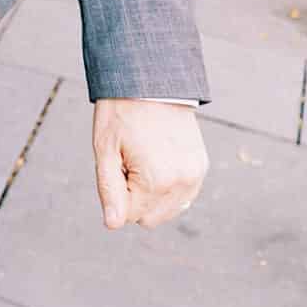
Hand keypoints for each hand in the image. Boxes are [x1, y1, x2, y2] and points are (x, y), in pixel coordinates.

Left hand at [91, 99, 206, 230]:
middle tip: (129, 162)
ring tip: (144, 159)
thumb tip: (113, 225)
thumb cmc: (121, 113)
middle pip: (149, 218)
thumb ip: (110, 191)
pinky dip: (168, 186)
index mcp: (156, 180)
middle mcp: (182, 182)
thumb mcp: (105, 150)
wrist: (151, 81)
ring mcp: (195, 175)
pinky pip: (182, 196)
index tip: (117, 163)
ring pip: (167, 210)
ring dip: (152, 194)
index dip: (117, 193)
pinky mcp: (201, 167)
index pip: (129, 215)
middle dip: (134, 197)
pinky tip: (158, 160)